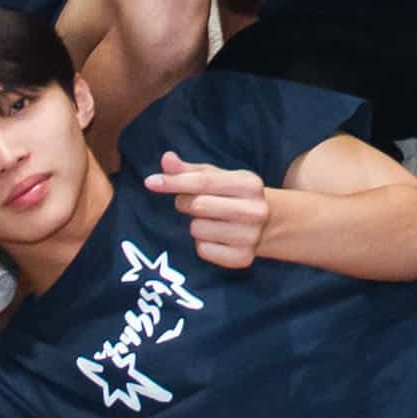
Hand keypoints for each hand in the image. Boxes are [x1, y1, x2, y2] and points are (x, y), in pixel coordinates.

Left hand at [144, 156, 276, 271]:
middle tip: (193, 204)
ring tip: (209, 221)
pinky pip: (203, 250)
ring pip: (197, 230)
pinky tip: (215, 237)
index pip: (203, 181)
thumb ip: (189, 169)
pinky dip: (202, 244)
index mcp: (250, 183)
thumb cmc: (233, 195)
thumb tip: (166, 159)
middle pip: (198, 206)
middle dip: (186, 203)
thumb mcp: (216, 177)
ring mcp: (251, 236)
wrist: (267, 225)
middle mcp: (255, 210)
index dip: (174, 181)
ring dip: (195, 225)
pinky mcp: (242, 258)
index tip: (150, 182)